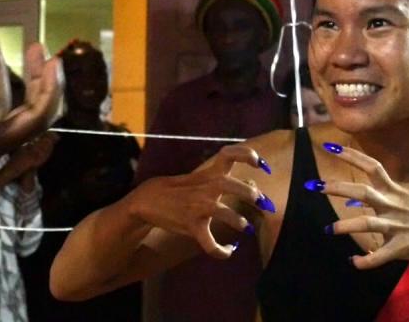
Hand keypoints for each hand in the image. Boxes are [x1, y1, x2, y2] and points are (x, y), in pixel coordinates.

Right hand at [126, 145, 272, 258]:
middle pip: (228, 184)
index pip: (227, 156)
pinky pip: (208, 242)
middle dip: (248, 192)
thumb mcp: (196, 179)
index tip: (261, 165)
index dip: (245, 156)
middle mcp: (202, 189)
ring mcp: (195, 208)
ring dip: (236, 220)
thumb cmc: (175, 190)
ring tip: (246, 227)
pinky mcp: (190, 226)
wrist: (145, 202)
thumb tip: (252, 182)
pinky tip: (227, 252)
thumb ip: (222, 180)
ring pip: (220, 212)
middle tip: (262, 202)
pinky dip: (220, 251)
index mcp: (206, 176)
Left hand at [317, 144, 408, 268]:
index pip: (373, 167)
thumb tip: (357, 195)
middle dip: (338, 188)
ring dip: (345, 226)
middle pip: (363, 192)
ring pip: (367, 224)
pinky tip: (354, 261)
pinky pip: (380, 256)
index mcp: (395, 191)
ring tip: (328, 229)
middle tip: (316, 186)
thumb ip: (385, 195)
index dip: (352, 155)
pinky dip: (366, 261)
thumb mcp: (408, 199)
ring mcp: (397, 227)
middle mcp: (393, 206)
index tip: (330, 147)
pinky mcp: (402, 248)